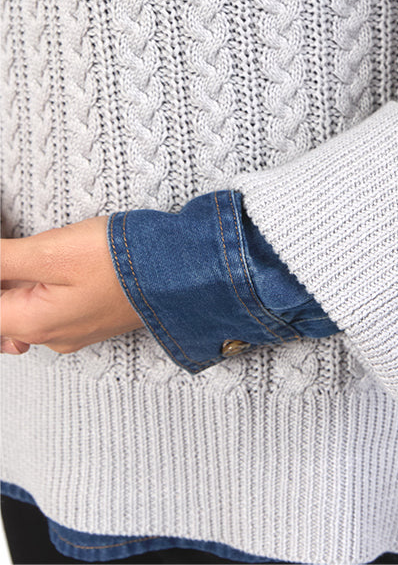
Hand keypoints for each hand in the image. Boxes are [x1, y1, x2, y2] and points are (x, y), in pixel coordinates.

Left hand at [0, 216, 144, 355]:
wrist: (188, 270)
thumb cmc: (124, 262)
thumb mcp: (51, 252)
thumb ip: (2, 259)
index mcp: (30, 324)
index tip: (9, 255)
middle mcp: (50, 337)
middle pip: (3, 312)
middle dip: (9, 277)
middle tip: (17, 251)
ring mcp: (76, 332)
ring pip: (27, 310)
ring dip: (21, 282)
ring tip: (31, 254)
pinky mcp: (97, 318)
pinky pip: (54, 308)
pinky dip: (44, 287)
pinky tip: (55, 267)